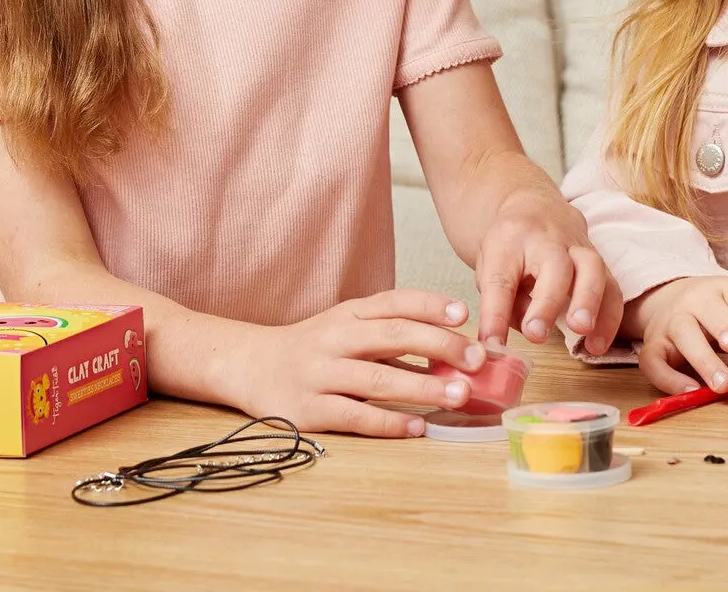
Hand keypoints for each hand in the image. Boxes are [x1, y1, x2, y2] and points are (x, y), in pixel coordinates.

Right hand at [216, 289, 491, 437]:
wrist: (251, 366)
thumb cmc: (316, 347)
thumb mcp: (349, 327)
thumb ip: (392, 335)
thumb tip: (453, 353)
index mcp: (349, 312)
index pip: (395, 302)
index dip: (430, 305)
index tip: (464, 313)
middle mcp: (336, 337)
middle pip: (393, 335)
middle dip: (439, 345)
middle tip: (477, 359)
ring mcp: (321, 373)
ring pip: (377, 377)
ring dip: (423, 386)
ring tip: (460, 394)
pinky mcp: (310, 410)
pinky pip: (355, 415)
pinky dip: (388, 422)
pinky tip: (418, 426)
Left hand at [473, 188, 623, 354]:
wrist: (536, 208)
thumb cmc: (510, 247)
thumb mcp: (489, 268)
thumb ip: (499, 304)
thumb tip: (505, 341)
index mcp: (510, 240)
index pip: (501, 277)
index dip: (496, 313)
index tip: (492, 343)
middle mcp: (547, 239)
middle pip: (554, 265)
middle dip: (547, 302)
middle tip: (537, 335)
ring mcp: (578, 246)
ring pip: (592, 267)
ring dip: (589, 303)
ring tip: (581, 333)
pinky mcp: (600, 261)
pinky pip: (612, 287)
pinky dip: (609, 318)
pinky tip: (597, 344)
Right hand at [631, 275, 727, 395]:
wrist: (667, 297)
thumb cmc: (717, 310)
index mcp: (723, 287)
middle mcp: (695, 299)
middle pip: (720, 322)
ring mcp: (670, 320)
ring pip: (686, 336)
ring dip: (707, 361)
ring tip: (726, 386)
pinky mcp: (651, 342)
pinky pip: (654, 360)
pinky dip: (671, 379)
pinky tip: (692, 393)